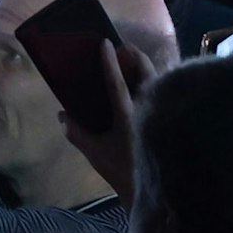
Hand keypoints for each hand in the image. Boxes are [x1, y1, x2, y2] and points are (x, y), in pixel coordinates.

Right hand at [60, 41, 153, 205]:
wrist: (154, 189)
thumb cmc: (122, 170)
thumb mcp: (94, 153)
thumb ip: (76, 133)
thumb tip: (63, 115)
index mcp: (126, 115)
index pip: (117, 81)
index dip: (110, 61)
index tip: (105, 42)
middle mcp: (147, 108)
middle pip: (145, 71)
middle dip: (134, 55)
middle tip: (121, 49)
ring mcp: (160, 111)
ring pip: (156, 78)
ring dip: (143, 66)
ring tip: (131, 63)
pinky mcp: (169, 115)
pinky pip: (161, 89)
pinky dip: (151, 80)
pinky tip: (144, 85)